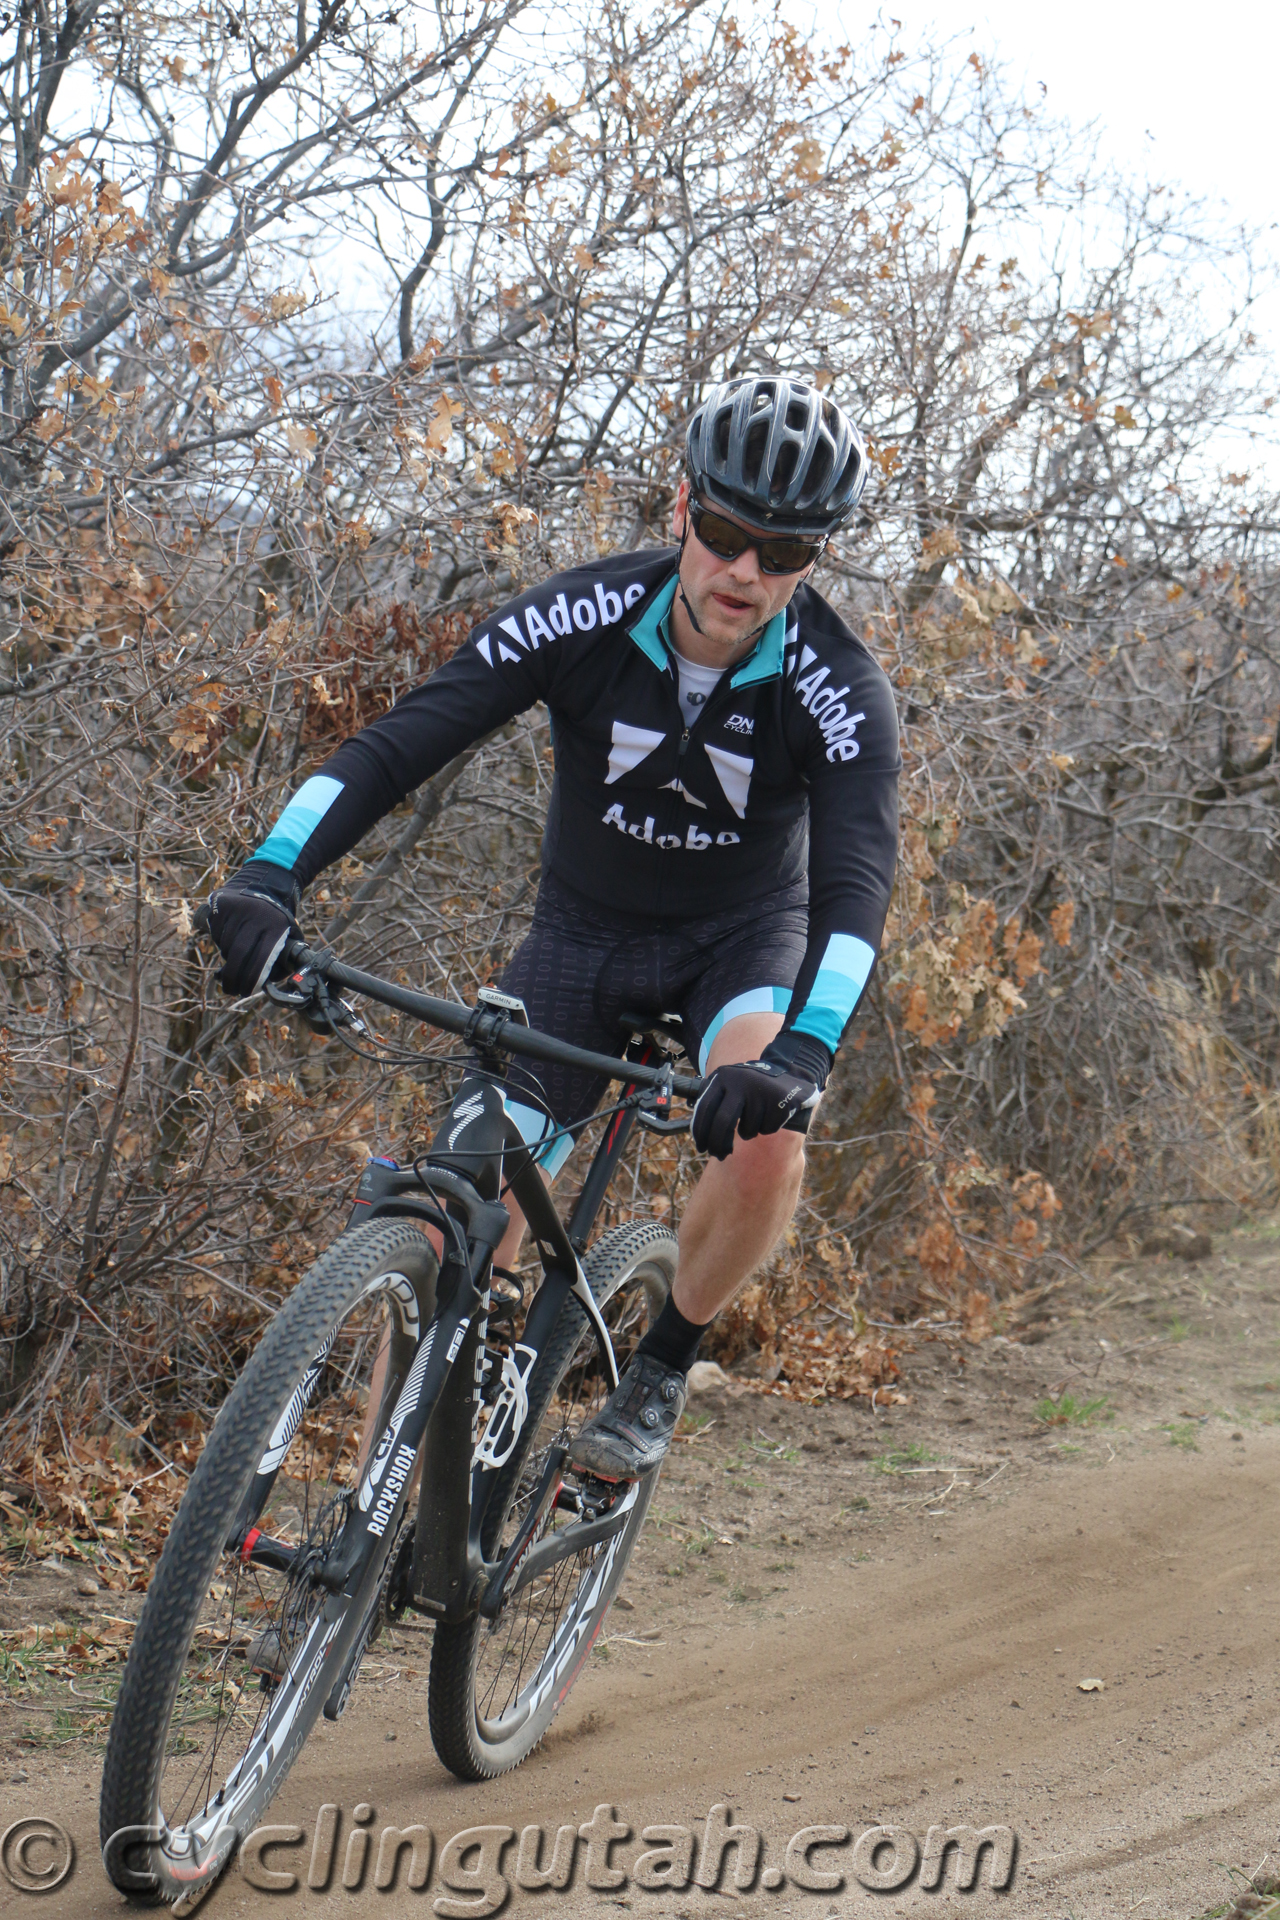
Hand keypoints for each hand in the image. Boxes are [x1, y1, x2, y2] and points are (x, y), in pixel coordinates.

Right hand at [195, 870, 299, 996]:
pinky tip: (229, 938)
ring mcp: (238, 908)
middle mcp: (256, 915)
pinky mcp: (222, 904)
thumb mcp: (288, 935)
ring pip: (225, 945)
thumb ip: (280, 960)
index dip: (251, 979)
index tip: (245, 992)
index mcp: (276, 926)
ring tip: (235, 957)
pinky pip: (216, 934)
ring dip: (227, 958)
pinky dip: (220, 942)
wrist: (265, 882)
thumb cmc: (276, 919)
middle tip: (231, 990)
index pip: (261, 959)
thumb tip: (262, 986)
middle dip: (233, 977)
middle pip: (238, 954)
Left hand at [691, 1057, 820, 1160]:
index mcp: (723, 1077)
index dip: (700, 1132)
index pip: (705, 1109)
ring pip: (746, 1130)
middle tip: (719, 1155)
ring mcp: (760, 1091)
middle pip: (723, 1122)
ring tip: (755, 1119)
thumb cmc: (751, 1087)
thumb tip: (700, 1136)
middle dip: (718, 1144)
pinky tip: (770, 1115)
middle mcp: (740, 1081)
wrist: (788, 1071)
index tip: (700, 1147)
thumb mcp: (730, 1086)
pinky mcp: (779, 1100)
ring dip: (748, 1133)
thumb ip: (714, 1105)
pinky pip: (766, 1129)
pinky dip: (766, 1128)